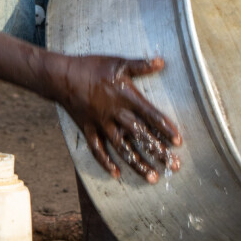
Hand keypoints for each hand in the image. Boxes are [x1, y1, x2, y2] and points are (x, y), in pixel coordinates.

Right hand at [50, 54, 181, 180]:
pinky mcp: (88, 130)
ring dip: (138, 164)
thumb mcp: (118, 62)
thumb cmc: (91, 67)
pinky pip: (97, 150)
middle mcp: (116, 114)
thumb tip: (161, 62)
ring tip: (153, 177)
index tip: (178, 142)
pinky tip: (116, 174)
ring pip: (122, 148)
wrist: (62, 76)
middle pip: (140, 136)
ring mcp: (101, 124)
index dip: (166, 129)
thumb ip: (140, 65)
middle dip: (158, 151)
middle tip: (174, 166)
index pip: (151, 116)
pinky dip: (106, 163)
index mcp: (126, 97)